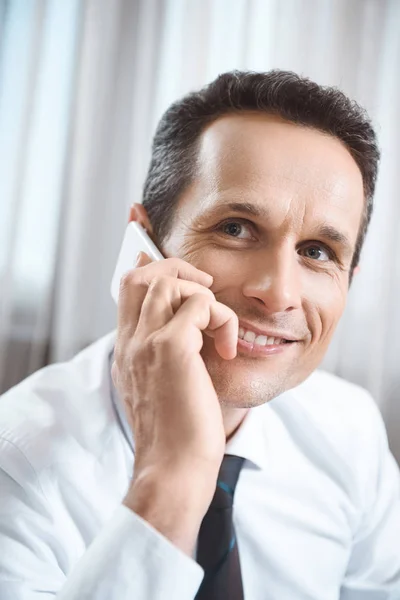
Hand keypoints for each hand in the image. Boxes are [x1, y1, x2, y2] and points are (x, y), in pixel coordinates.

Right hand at [112, 252, 237, 551]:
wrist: (173, 470)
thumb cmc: (176, 435)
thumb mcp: (162, 389)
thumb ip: (165, 358)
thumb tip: (191, 333)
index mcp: (127, 350)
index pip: (127, 290)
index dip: (151, 271)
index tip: (181, 275)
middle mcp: (130, 341)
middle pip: (141, 275)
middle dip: (176, 269)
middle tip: (204, 289)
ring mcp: (146, 342)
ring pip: (168, 282)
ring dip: (202, 294)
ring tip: (218, 325)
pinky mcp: (171, 348)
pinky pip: (200, 305)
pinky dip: (222, 319)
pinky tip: (228, 349)